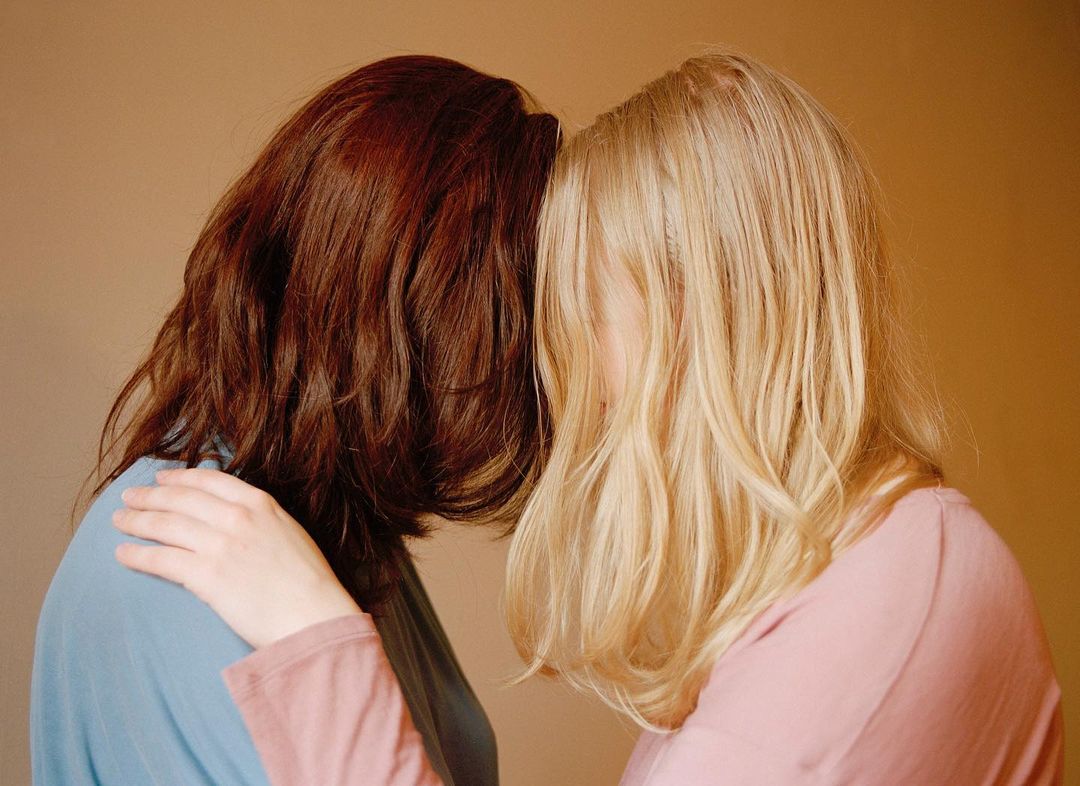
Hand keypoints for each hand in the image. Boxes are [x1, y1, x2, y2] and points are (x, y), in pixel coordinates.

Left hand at [113, 468, 363, 648]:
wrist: (315, 615)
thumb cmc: (309, 582)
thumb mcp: (289, 532)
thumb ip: (261, 519)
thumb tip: (235, 517)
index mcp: (260, 504)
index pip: (209, 481)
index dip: (179, 478)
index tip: (161, 478)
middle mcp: (237, 518)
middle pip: (181, 499)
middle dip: (150, 496)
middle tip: (129, 496)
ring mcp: (221, 545)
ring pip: (166, 525)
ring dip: (137, 520)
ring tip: (120, 520)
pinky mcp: (207, 576)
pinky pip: (162, 560)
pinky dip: (138, 555)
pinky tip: (123, 554)